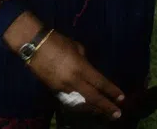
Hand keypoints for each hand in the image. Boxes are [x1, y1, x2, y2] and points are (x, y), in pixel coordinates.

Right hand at [3, 13, 123, 119]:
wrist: (35, 46)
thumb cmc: (59, 42)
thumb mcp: (77, 48)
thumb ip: (85, 60)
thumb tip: (90, 69)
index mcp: (81, 68)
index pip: (100, 83)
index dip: (112, 91)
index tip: (122, 98)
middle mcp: (73, 81)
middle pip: (93, 98)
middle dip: (106, 107)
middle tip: (118, 114)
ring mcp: (63, 88)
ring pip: (81, 102)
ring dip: (94, 108)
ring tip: (105, 113)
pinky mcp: (54, 90)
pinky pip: (71, 100)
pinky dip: (81, 105)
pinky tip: (88, 108)